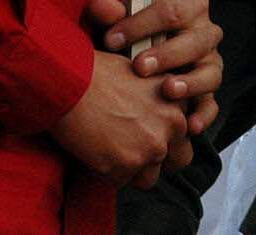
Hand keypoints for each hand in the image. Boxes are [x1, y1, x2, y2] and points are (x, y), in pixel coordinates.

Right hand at [50, 51, 190, 188]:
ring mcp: (151, 148)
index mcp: (179, 103)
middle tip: (135, 152)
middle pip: (178, 159)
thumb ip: (159, 99)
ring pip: (149, 177)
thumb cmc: (99, 73)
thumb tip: (154, 114)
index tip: (148, 134)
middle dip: (159, 159)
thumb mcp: (143, 76)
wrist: (71, 83)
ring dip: (132, 170)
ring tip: (111, 152)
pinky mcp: (126, 166)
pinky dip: (108, 174)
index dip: (165, 136)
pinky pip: (121, 182)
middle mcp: (172, 126)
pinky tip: (95, 153)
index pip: (184, 133)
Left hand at [85, 0, 222, 137]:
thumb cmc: (130, 40)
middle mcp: (205, 35)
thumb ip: (109, 16)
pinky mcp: (208, 93)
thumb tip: (101, 6)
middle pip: (197, 40)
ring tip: (168, 90)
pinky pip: (212, 105)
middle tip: (140, 67)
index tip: (111, 40)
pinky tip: (190, 125)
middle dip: (169, 54)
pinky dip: (203, 115)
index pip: (172, 10)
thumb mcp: (117, 25)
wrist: (139, 66)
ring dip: (191, 82)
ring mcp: (210, 65)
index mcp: (188, 9)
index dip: (142, 24)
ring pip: (210, 73)